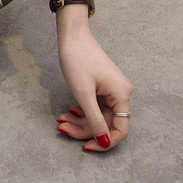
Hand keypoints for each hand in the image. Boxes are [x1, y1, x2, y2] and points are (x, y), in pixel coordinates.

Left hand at [55, 22, 132, 151]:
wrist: (71, 35)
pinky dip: (80, 111)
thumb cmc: (77, 59)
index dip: (104, 141)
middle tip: (62, 128)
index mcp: (122, 95)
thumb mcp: (83, 93)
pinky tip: (68, 112)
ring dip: (79, 121)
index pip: (120, 129)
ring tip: (61, 120)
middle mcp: (120, 94)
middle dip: (83, 129)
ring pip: (97, 116)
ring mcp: (110, 90)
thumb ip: (95, 120)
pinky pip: (93, 107)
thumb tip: (105, 143)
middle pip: (105, 124)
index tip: (86, 147)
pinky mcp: (100, 87)